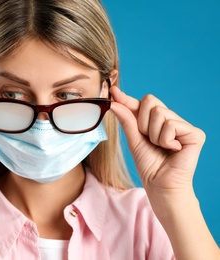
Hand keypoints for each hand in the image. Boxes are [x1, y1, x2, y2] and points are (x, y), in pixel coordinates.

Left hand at [109, 87, 204, 201]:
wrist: (159, 184)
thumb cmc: (149, 165)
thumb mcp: (133, 139)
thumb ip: (126, 120)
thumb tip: (114, 101)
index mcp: (156, 121)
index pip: (141, 103)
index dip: (127, 98)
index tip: (112, 90)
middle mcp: (171, 120)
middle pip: (151, 101)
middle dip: (143, 122)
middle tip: (150, 140)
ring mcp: (184, 126)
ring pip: (160, 113)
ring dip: (154, 135)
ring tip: (162, 147)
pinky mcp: (195, 133)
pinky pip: (171, 124)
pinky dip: (166, 140)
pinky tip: (173, 150)